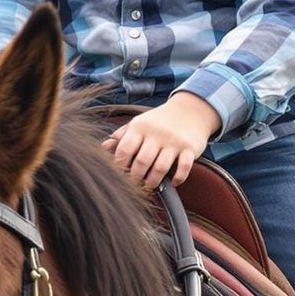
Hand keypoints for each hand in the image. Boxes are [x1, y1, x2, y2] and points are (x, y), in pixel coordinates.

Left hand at [103, 94, 220, 189]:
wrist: (189, 110)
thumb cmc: (158, 121)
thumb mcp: (139, 124)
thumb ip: (121, 136)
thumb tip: (103, 147)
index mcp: (140, 127)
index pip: (125, 149)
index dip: (119, 165)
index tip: (119, 175)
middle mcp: (157, 133)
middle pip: (142, 162)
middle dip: (136, 177)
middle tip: (134, 184)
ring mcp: (175, 141)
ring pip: (160, 168)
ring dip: (152, 182)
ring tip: (149, 186)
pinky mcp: (190, 148)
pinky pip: (184, 168)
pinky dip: (177, 179)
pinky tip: (172, 182)